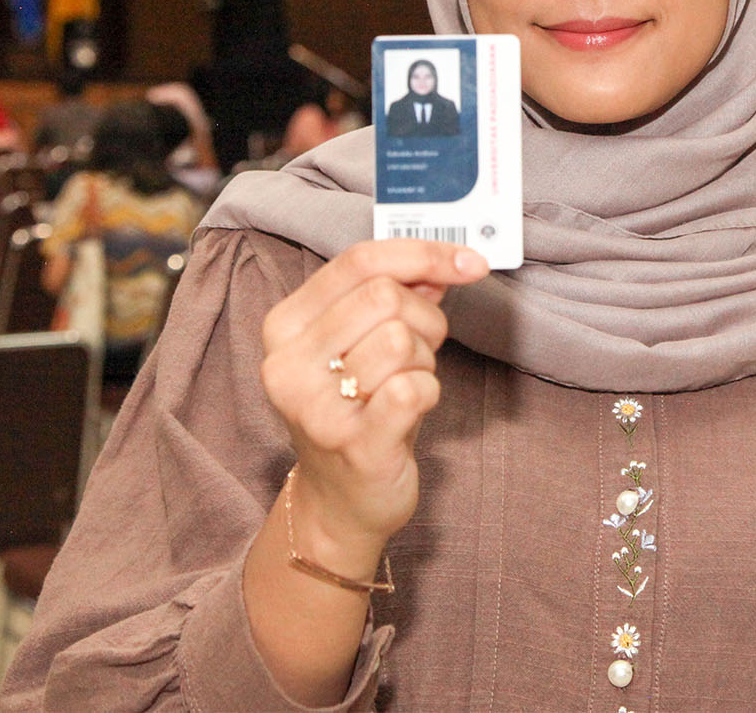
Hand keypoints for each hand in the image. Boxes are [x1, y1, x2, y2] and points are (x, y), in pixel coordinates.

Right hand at [259, 240, 487, 574]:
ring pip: (400, 338)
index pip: (358, 261)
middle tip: (421, 351)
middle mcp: (287, 365)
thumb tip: (445, 260)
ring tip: (406, 384)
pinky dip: (428, 391)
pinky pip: (413, 388)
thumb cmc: (358, 411)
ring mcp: (315, 408)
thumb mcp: (362, 343)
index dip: (423, 253)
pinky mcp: (352, 446)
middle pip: (384, 296)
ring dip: (423, 359)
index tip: (470, 262)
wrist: (340, 501)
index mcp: (285, 326)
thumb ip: (395, 295)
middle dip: (424, 318)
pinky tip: (411, 410)